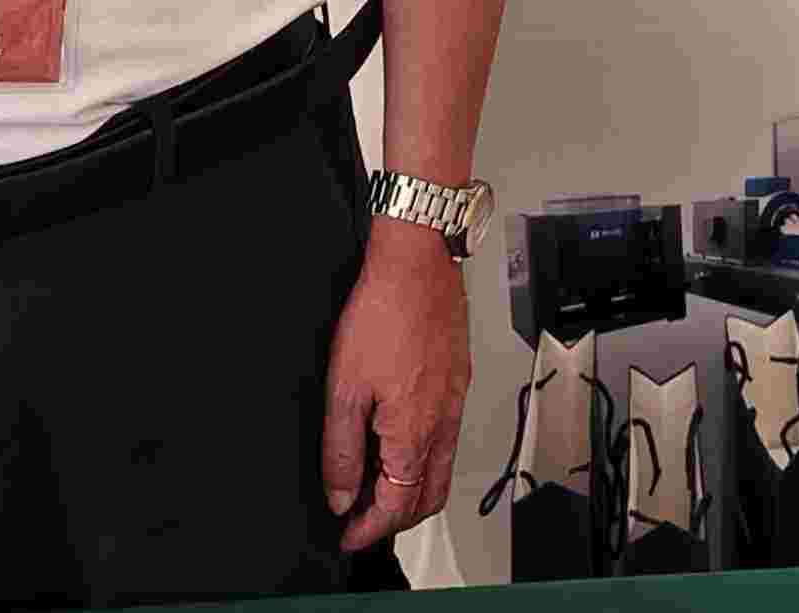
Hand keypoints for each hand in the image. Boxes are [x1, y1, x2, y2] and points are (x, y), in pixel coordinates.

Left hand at [321, 219, 470, 551]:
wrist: (418, 262)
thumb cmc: (383, 314)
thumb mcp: (344, 388)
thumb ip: (341, 450)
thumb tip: (341, 496)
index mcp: (413, 434)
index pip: (396, 506)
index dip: (368, 530)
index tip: (348, 537)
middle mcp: (442, 424)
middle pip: (428, 499)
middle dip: (396, 521)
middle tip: (363, 522)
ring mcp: (455, 402)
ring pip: (441, 470)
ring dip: (412, 492)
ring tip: (377, 487)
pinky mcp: (457, 381)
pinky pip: (446, 438)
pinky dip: (424, 459)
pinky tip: (398, 440)